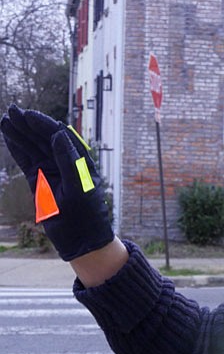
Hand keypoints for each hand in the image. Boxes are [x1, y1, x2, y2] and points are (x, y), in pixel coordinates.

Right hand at [0, 105, 113, 260]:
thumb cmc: (85, 217)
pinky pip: (27, 161)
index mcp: (79, 162)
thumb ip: (68, 162)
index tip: (29, 115)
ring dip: (20, 134)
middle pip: (44, 139)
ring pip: (33, 148)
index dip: (44, 124)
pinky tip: (9, 137)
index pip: (60, 137)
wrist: (82, 241)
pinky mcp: (40, 181)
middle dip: (29, 125)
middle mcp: (65, 163)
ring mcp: (52, 171)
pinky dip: (18, 150)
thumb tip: (59, 135)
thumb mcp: (77, 189)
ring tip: (6, 119)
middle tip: (12, 111)